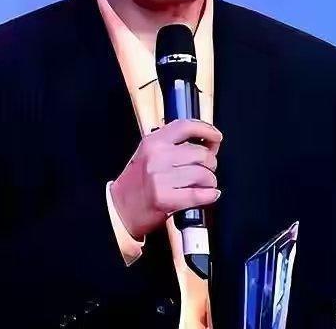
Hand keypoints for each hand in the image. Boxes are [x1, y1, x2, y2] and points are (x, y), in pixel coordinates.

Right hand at [110, 118, 222, 240]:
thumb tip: (206, 143)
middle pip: (201, 153)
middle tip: (206, 169)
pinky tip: (209, 195)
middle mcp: (157, 157)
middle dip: (210, 163)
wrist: (119, 209)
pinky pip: (199, 194)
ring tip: (205, 184)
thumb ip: (172, 144)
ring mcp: (161, 178)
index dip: (206, 130)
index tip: (216, 137)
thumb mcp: (149, 153)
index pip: (186, 126)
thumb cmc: (136, 182)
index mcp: (153, 141)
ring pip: (203, 174)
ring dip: (210, 181)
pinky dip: (209, 195)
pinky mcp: (166, 199)